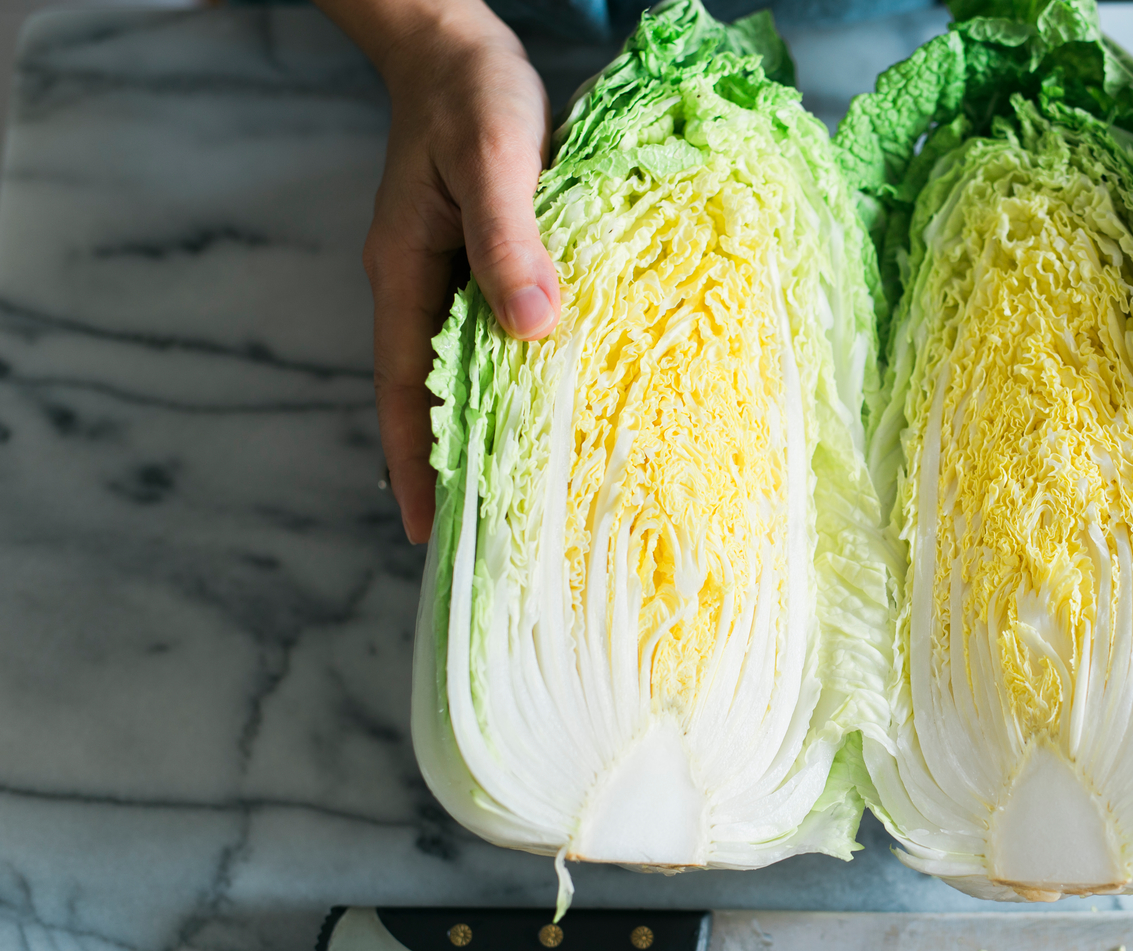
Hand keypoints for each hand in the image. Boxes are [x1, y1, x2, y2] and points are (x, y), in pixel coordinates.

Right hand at [319, 0, 561, 542]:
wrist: (460, 46)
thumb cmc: (473, 95)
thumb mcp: (495, 158)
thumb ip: (510, 239)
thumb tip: (537, 329)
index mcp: (406, 279)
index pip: (409, 396)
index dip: (417, 467)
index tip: (432, 538)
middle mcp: (422, 292)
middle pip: (433, 401)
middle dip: (455, 471)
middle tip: (492, 547)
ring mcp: (451, 281)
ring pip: (468, 375)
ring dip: (490, 433)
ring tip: (527, 502)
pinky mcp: (486, 267)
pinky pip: (497, 340)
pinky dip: (519, 383)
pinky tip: (555, 412)